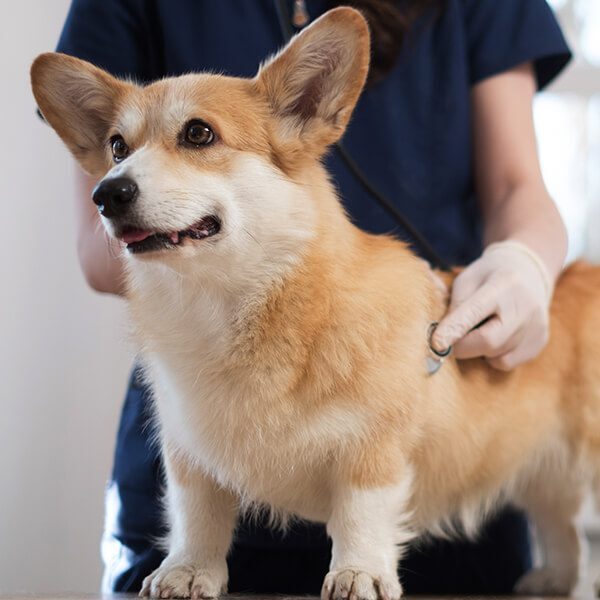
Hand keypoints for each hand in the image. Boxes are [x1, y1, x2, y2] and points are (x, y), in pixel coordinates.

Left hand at [431, 240, 552, 370]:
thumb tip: (441, 338)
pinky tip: (496, 336)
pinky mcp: (539, 342)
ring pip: (497, 356)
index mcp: (503, 284)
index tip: (436, 344)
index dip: (454, 329)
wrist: (528, 272)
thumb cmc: (488, 277)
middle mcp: (525, 306)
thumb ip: (455, 305)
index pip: (475, 311)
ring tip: (481, 329)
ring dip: (479, 350)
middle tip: (450, 342)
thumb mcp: (467, 280)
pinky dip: (494, 356)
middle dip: (463, 347)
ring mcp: (536, 325)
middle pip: (489, 341)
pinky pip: (507, 363)